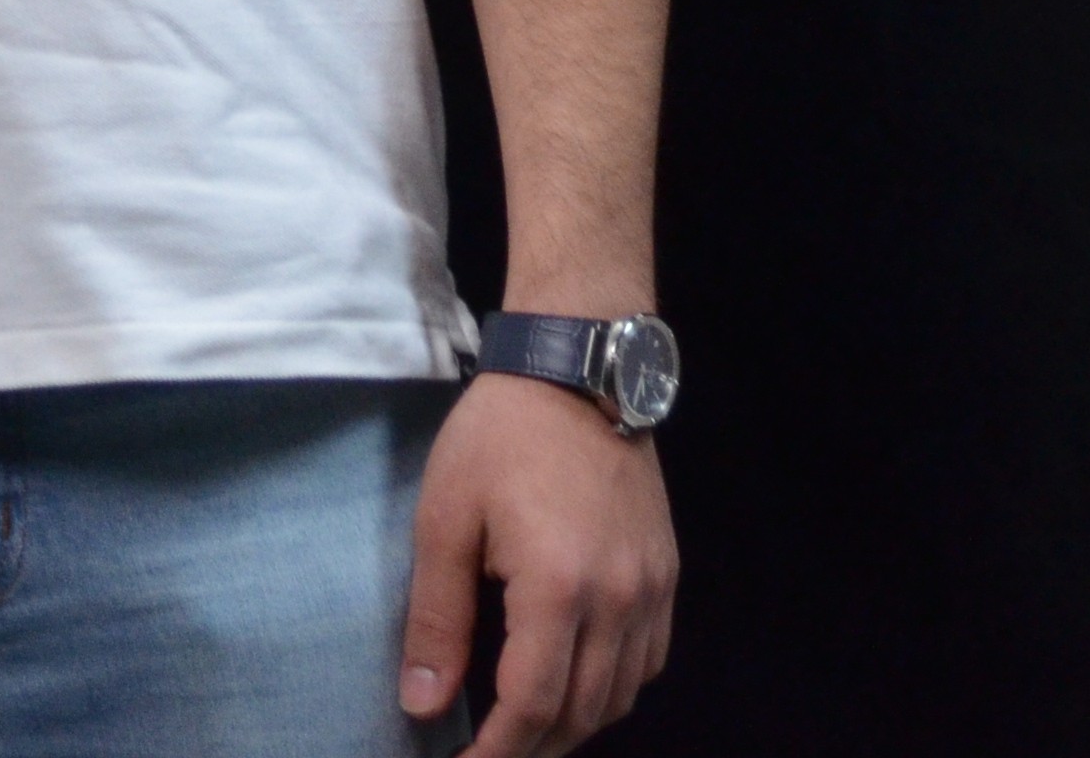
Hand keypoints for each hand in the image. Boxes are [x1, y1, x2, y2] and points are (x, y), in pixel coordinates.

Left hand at [399, 372, 677, 751]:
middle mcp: (619, 599)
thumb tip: (423, 705)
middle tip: (485, 752)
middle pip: (581, 715)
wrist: (575, 369)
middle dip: (530, 748)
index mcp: (558, 587)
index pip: (532, 707)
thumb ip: (436, 620)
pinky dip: (612, 688)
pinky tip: (574, 682)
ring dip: (572, 725)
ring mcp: (652, 588)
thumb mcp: (444, 519)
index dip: (496, 754)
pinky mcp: (666, 573)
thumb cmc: (499, 436)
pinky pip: (648, 661)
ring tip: (523, 728)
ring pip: (621, 696)